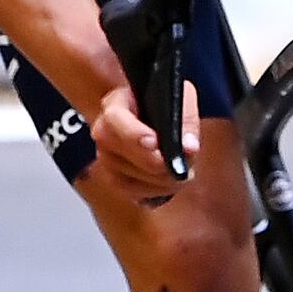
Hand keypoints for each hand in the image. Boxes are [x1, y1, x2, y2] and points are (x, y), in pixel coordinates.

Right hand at [86, 77, 200, 198]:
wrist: (156, 113)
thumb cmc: (165, 102)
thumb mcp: (181, 98)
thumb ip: (186, 120)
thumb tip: (189, 148)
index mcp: (115, 105)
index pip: (114, 120)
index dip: (134, 135)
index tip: (156, 144)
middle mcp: (103, 133)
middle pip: (119, 156)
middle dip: (156, 165)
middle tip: (186, 168)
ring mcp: (106, 158)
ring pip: (126, 180)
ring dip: (160, 181)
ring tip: (185, 174)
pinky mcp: (114, 178)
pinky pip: (131, 193)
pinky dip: (155, 192)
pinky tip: (172, 183)